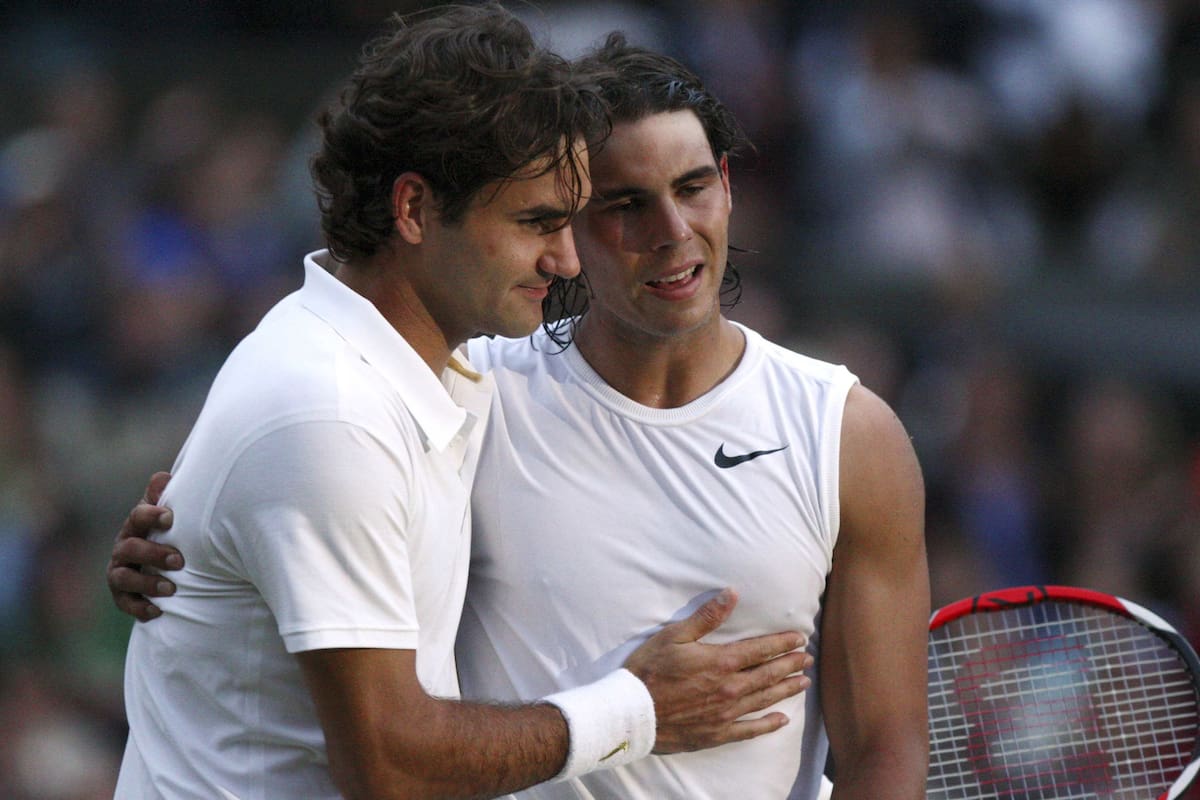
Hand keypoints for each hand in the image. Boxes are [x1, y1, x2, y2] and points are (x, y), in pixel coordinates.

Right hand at [107, 471, 181, 620]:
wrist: (158, 564)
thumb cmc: (167, 533)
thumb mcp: (166, 514)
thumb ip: (164, 496)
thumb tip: (164, 477)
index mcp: (136, 526)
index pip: (137, 516)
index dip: (151, 515)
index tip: (170, 517)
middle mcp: (123, 548)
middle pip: (130, 548)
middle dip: (153, 554)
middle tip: (179, 561)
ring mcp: (120, 572)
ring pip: (124, 578)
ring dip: (147, 584)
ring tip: (171, 589)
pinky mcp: (122, 595)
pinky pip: (125, 604)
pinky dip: (140, 608)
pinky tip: (158, 611)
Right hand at [623, 588, 812, 753]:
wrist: (632, 712)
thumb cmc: (650, 669)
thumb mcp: (674, 635)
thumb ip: (707, 616)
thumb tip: (732, 594)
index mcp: (721, 662)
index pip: (761, 650)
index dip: (782, 643)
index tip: (799, 639)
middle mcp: (730, 688)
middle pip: (768, 674)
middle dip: (790, 665)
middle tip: (807, 659)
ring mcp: (726, 713)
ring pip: (764, 700)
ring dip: (786, 690)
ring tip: (803, 683)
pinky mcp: (717, 732)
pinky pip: (750, 730)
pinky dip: (768, 725)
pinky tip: (782, 720)